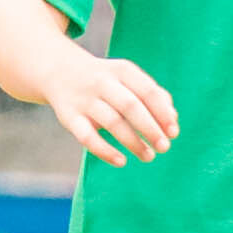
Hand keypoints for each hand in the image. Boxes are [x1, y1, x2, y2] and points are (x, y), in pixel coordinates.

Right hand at [31, 55, 181, 166]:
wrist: (59, 71)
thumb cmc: (106, 80)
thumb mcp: (128, 78)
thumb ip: (153, 95)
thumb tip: (172, 121)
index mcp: (122, 71)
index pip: (148, 91)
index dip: (163, 113)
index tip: (174, 133)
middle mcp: (102, 82)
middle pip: (131, 106)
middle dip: (150, 129)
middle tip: (165, 148)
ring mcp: (84, 99)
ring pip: (112, 122)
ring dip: (133, 142)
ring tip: (148, 156)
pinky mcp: (69, 117)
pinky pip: (87, 136)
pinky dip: (105, 150)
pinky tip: (121, 161)